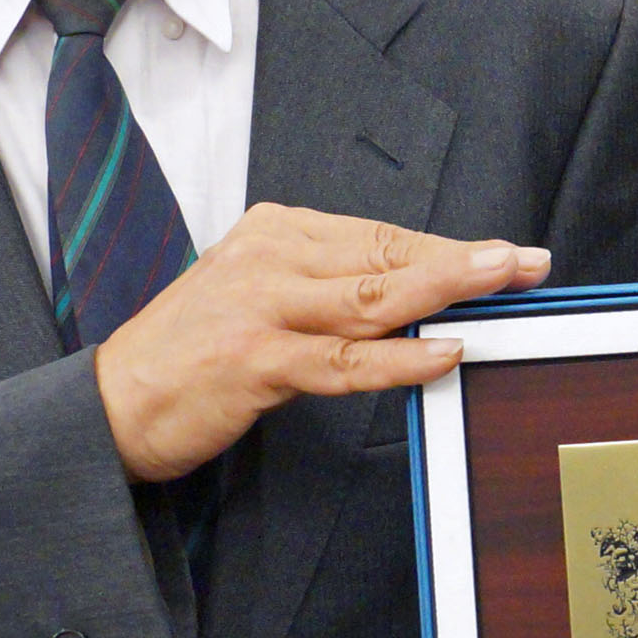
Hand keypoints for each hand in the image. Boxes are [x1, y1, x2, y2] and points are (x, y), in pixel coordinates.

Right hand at [94, 208, 548, 481]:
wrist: (110, 405)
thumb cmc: (190, 355)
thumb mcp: (259, 298)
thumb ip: (326, 289)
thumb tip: (414, 297)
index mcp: (272, 233)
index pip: (378, 236)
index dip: (445, 247)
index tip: (501, 253)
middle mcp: (268, 258)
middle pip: (385, 256)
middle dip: (464, 260)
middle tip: (526, 261)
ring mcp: (261, 308)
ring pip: (373, 296)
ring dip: (447, 289)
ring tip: (503, 283)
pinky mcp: (254, 360)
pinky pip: (344, 360)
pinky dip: (400, 358)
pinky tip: (445, 352)